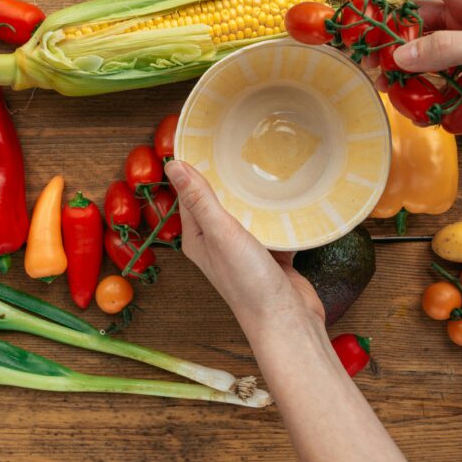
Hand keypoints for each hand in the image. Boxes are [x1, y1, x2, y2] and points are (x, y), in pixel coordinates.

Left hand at [165, 159, 324, 327]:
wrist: (287, 322)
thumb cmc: (249, 283)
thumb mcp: (221, 233)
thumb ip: (200, 199)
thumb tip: (173, 165)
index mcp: (198, 238)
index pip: (190, 194)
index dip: (194, 168)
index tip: (203, 139)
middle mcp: (218, 244)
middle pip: (220, 201)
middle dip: (228, 176)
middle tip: (238, 143)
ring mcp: (246, 251)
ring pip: (248, 213)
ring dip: (255, 195)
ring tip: (265, 164)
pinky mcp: (272, 257)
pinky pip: (273, 227)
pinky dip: (279, 214)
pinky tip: (288, 197)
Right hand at [352, 0, 461, 119]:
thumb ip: (444, 51)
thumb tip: (396, 55)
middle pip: (416, 22)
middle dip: (389, 38)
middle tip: (365, 61)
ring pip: (428, 56)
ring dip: (408, 71)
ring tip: (388, 89)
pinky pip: (447, 82)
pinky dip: (433, 94)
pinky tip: (422, 109)